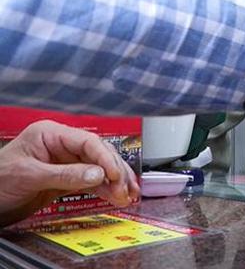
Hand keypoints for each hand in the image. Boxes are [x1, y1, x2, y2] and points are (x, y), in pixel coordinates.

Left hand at [0, 120, 139, 226]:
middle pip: (98, 154)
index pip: (87, 142)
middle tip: (125, 190)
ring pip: (99, 169)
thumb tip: (97, 174)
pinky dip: (105, 190)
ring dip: (115, 183)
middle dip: (115, 172)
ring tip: (127, 196)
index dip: (106, 158)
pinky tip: (116, 196)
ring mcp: (65, 162)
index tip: (116, 175)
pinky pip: (91, 182)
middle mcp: (61, 146)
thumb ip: (65, 175)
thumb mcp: (30, 175)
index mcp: (50, 134)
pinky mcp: (66, 179)